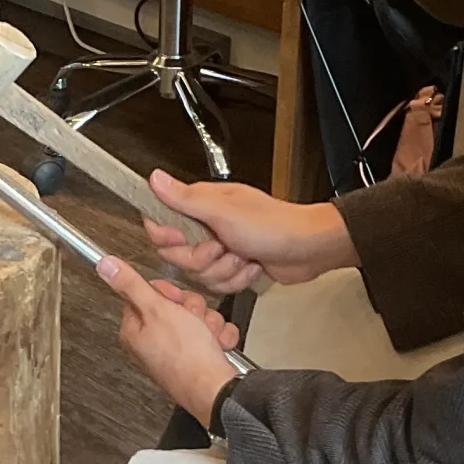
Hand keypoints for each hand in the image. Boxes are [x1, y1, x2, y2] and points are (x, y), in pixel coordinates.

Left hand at [98, 254, 241, 421]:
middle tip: (192, 321)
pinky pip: (213, 334)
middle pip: (175, 304)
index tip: (174, 301)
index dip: (167, 293)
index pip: (147, 293)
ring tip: (206, 338)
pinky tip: (216, 347)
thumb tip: (105, 266)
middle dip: (193, 308)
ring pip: (198, 317)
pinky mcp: (197, 357)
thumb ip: (131, 284)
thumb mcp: (156, 310)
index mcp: (135, 328)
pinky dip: (219, 338)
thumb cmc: (185, 357)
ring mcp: (176, 350)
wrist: (214, 389)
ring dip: (209, 323)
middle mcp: (153, 340)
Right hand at [141, 171, 355, 295]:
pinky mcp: (233, 266)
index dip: (167, 236)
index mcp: (202, 205)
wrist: (308, 249)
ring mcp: (221, 248)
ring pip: (199, 273)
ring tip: (243, 255)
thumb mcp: (223, 211)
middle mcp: (208, 225)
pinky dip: (237, 279)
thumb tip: (155, 179)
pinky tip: (252, 266)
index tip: (181, 239)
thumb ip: (185, 199)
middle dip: (201, 259)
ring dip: (224, 270)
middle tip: (223, 247)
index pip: (162, 222)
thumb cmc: (274, 225)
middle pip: (178, 255)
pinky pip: (218, 284)